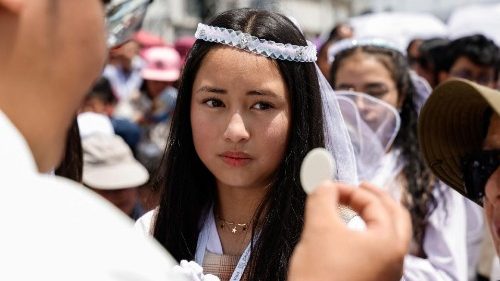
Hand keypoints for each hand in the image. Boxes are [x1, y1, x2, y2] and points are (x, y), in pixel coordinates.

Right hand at [288, 181, 410, 280]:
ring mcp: (387, 275)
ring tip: (353, 208)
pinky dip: (368, 235)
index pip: (375, 203)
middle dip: (376, 198)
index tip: (329, 187)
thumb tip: (325, 185)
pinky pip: (379, 252)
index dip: (349, 189)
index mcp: (389, 242)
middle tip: (359, 187)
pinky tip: (349, 235)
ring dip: (373, 216)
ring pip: (389, 236)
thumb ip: (322, 197)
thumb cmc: (321, 277)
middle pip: (396, 217)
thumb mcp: (318, 227)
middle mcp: (395, 259)